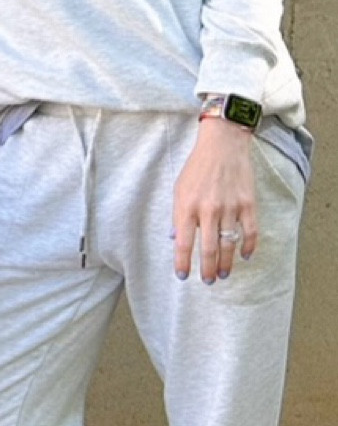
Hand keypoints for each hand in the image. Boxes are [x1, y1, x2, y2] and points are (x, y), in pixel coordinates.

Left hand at [172, 117, 257, 282]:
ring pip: (228, 245)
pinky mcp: (248, 204)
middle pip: (208, 249)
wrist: (223, 144)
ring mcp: (230, 207)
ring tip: (223, 274)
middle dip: (207, 270)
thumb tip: (175, 239)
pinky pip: (251, 232)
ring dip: (226, 263)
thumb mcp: (178, 189)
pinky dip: (249, 247)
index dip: (183, 263)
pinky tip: (245, 257)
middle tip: (208, 281)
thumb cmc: (197, 167)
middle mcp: (208, 210)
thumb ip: (177, 215)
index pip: (183, 244)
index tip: (183, 276)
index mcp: (187, 207)